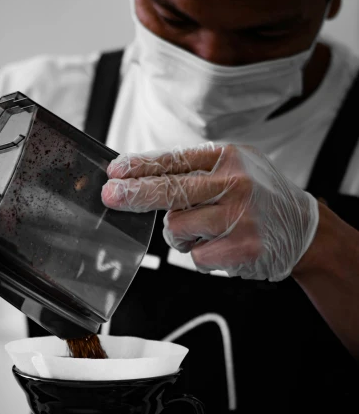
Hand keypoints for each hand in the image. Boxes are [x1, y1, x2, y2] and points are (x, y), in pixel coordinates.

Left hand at [101, 143, 318, 280]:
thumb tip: (141, 178)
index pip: (175, 159)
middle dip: (135, 195)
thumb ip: (196, 171)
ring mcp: (239, 216)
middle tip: (111, 196)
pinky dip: (201, 255)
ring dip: (181, 236)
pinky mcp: (241, 248)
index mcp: (229, 157)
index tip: (115, 171)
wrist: (303, 229)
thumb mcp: (235, 168)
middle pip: (170, 190)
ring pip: (177, 228)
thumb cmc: (259, 197)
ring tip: (207, 230)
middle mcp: (235, 183)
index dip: (141, 165)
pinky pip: (195, 256)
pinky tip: (223, 247)